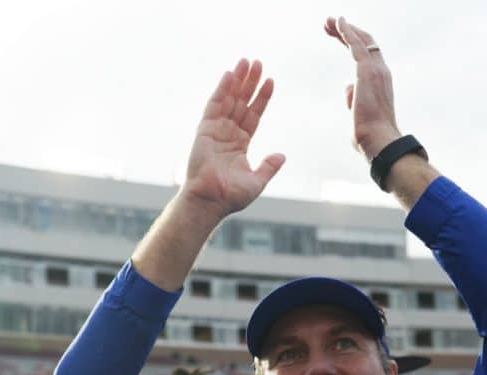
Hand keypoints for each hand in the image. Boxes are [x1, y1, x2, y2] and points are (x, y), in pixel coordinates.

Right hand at [181, 59, 284, 217]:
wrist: (210, 201)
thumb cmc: (230, 196)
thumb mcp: (257, 181)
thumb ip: (269, 167)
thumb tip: (281, 156)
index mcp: (240, 144)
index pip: (253, 114)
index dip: (262, 98)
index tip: (270, 81)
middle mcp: (228, 133)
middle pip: (242, 102)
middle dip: (250, 82)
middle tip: (258, 62)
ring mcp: (216, 130)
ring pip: (229, 99)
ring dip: (238, 80)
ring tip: (246, 61)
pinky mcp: (205, 129)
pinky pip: (215, 105)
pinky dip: (221, 89)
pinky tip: (229, 74)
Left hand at [324, 17, 401, 161]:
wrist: (378, 141)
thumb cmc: (368, 135)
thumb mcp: (358, 113)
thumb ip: (354, 99)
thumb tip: (349, 90)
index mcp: (379, 80)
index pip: (367, 54)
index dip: (352, 42)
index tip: (336, 34)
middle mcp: (381, 71)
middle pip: (364, 43)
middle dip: (346, 31)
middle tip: (330, 22)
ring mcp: (376, 70)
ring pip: (360, 41)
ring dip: (343, 28)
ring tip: (328, 20)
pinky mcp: (367, 72)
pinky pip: (356, 46)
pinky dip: (347, 32)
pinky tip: (338, 22)